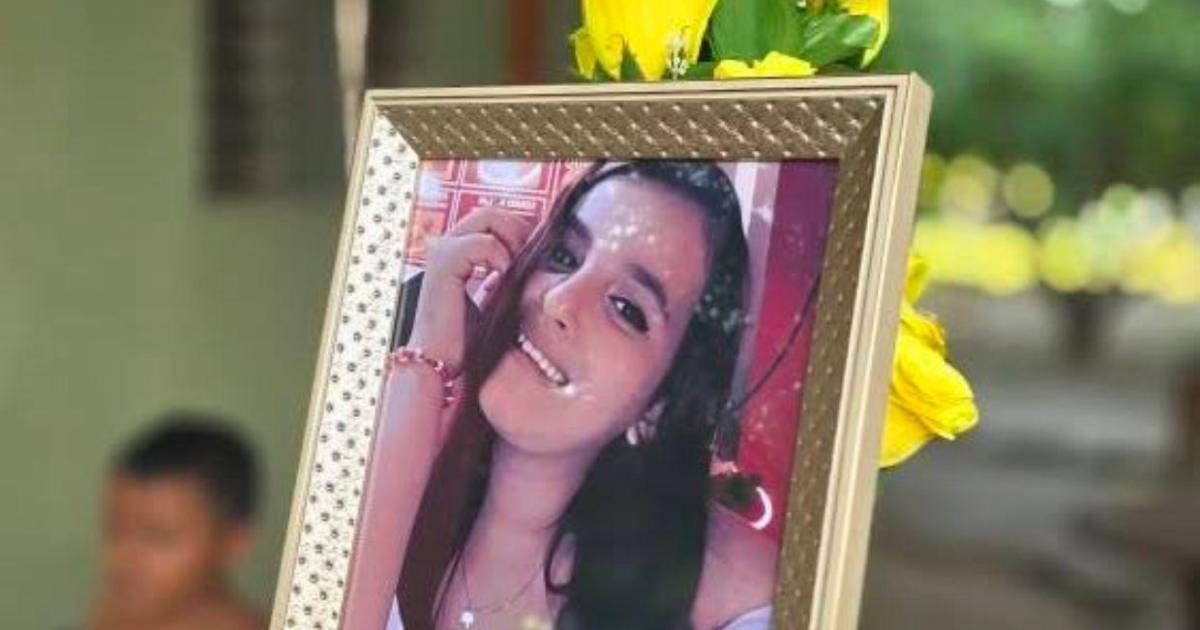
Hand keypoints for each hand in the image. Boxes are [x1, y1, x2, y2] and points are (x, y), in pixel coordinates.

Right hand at [408, 207, 536, 373]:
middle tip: (534, 259)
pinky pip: (482, 242)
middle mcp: (449, 245)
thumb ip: (512, 277)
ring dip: (513, 238)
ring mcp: (444, 251)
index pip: (496, 220)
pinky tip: (503, 279)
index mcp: (460, 252)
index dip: (522, 230)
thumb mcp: (500, 300)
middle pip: (494, 212)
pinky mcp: (443, 263)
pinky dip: (500, 257)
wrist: (442, 364)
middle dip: (520, 229)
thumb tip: (541, 259)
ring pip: (489, 216)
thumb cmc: (471, 339)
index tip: (540, 254)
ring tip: (519, 268)